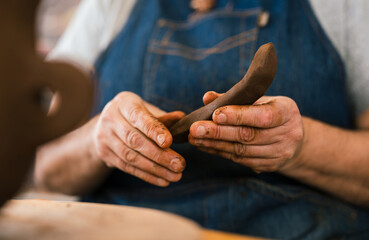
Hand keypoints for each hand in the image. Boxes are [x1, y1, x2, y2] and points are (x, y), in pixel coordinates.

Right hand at [93, 92, 185, 185]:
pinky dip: (147, 175)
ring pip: (131, 157)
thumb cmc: (135, 115)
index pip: (138, 117)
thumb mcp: (148, 110)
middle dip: (159, 155)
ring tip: (176, 175)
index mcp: (124, 103)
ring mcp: (104, 137)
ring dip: (155, 169)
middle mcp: (110, 119)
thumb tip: (182, 118)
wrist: (107, 125)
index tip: (169, 142)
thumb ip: (164, 117)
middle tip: (180, 164)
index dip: (153, 130)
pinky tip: (163, 180)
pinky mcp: (104, 154)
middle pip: (134, 140)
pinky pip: (127, 167)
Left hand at [188, 91, 303, 172]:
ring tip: (194, 138)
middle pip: (248, 135)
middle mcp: (287, 134)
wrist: (293, 138)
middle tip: (195, 129)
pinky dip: (220, 152)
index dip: (238, 116)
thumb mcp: (260, 99)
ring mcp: (280, 153)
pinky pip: (241, 160)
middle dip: (218, 132)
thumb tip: (207, 98)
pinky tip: (205, 146)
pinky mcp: (269, 166)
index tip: (215, 115)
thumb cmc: (271, 112)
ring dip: (214, 144)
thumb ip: (235, 98)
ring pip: (242, 151)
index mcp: (286, 112)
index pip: (263, 116)